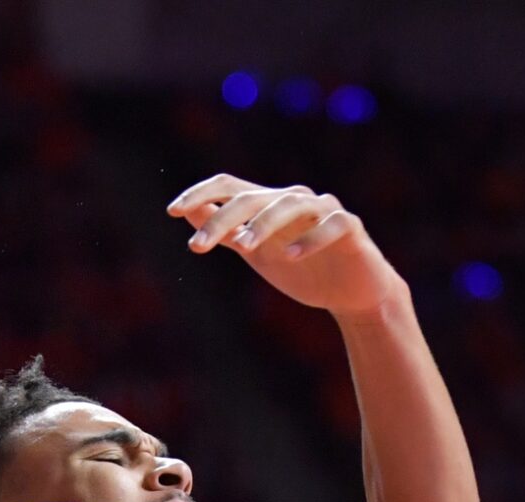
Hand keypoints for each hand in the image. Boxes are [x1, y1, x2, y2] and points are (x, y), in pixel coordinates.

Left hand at [168, 174, 402, 316]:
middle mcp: (295, 199)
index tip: (173, 211)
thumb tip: (188, 213)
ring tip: (242, 246)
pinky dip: (312, 239)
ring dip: (264, 224)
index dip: (201, 194)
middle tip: (197, 246)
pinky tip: (291, 256)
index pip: (230, 186)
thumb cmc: (301, 268)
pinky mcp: (351, 229)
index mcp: (268, 203)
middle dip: (223, 219)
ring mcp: (325, 211)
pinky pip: (332, 226)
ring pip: (292, 205)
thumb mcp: (255, 251)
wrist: (351, 293)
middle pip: (254, 197)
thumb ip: (224, 232)